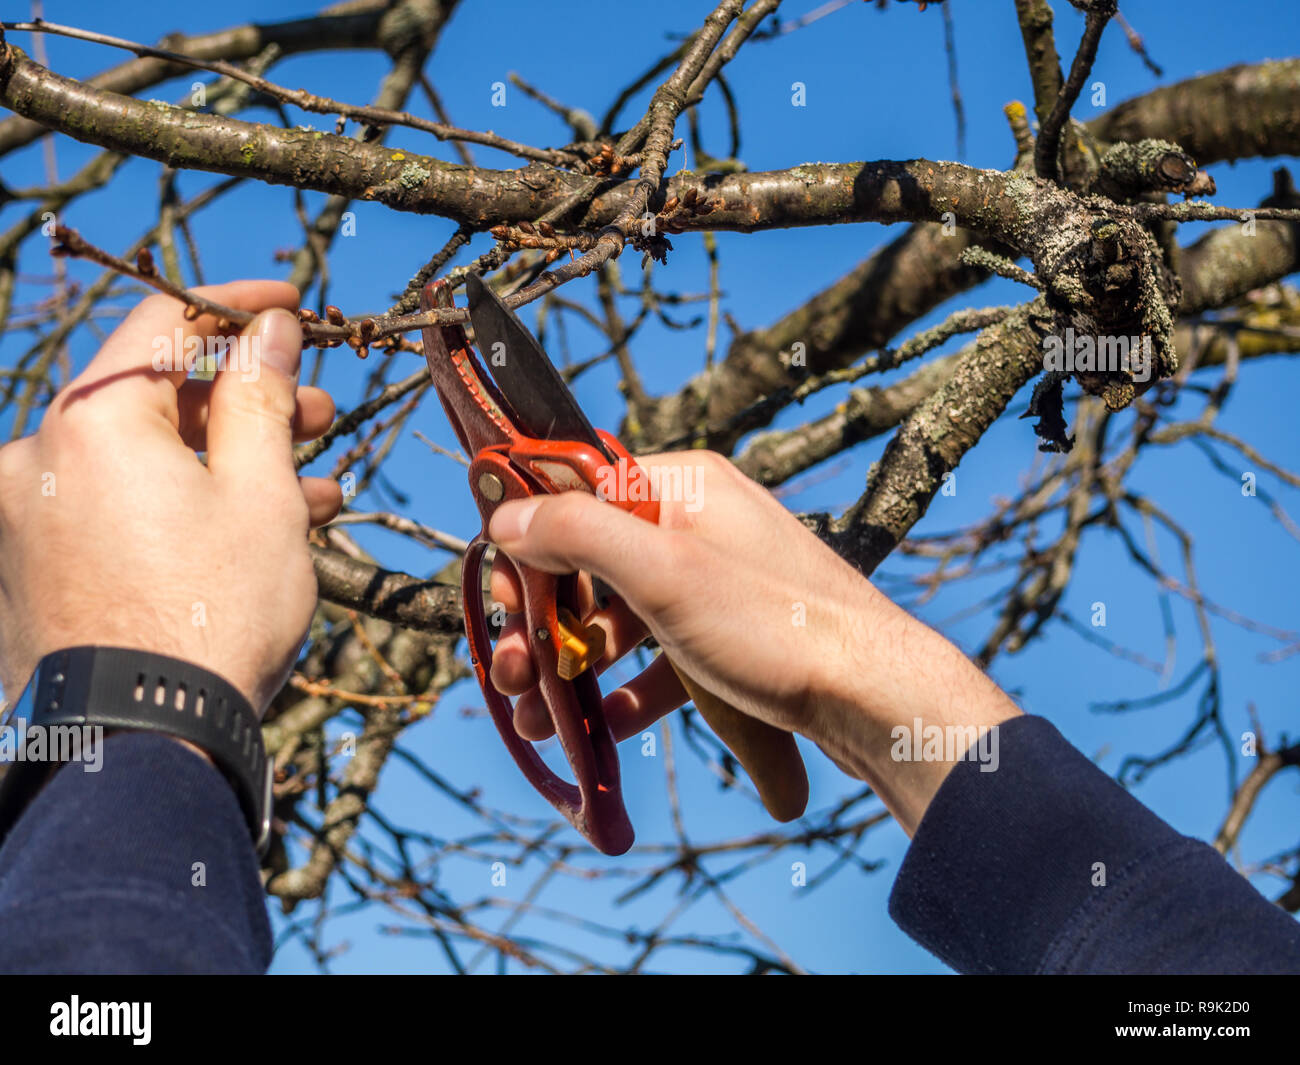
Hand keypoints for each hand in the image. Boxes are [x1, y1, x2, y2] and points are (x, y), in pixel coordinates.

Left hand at [0, 281, 342, 714]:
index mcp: (90, 421)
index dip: (236, 304)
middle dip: (249, 399)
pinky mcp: (41, 567)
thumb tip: (271, 328)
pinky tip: (261, 527)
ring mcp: (32, 517)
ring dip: (232, 461)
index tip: (292, 301)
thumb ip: (262, 395)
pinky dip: (188, 506)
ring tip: (314, 482)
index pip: (164, 324)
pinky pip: (123, 508)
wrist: (144, 743)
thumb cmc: (212, 613)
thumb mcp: (261, 493)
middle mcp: (41, 459)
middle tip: (322, 408)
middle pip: (157, 396)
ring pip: (147, 458)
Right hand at [487, 450, 1019, 832]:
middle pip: (593, 562)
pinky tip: (606, 726)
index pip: (576, 493)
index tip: (498, 602)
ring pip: (624, 613)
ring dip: (576, 664)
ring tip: (540, 717)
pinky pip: (663, 650)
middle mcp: (697, 522)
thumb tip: (506, 511)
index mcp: (681, 486)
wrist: (876, 698)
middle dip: (544, 623)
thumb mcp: (662, 572)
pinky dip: (632, 685)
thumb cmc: (775, 626)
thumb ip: (578, 533)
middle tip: (510, 676)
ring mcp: (716, 577)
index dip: (528, 547)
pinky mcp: (732, 629)